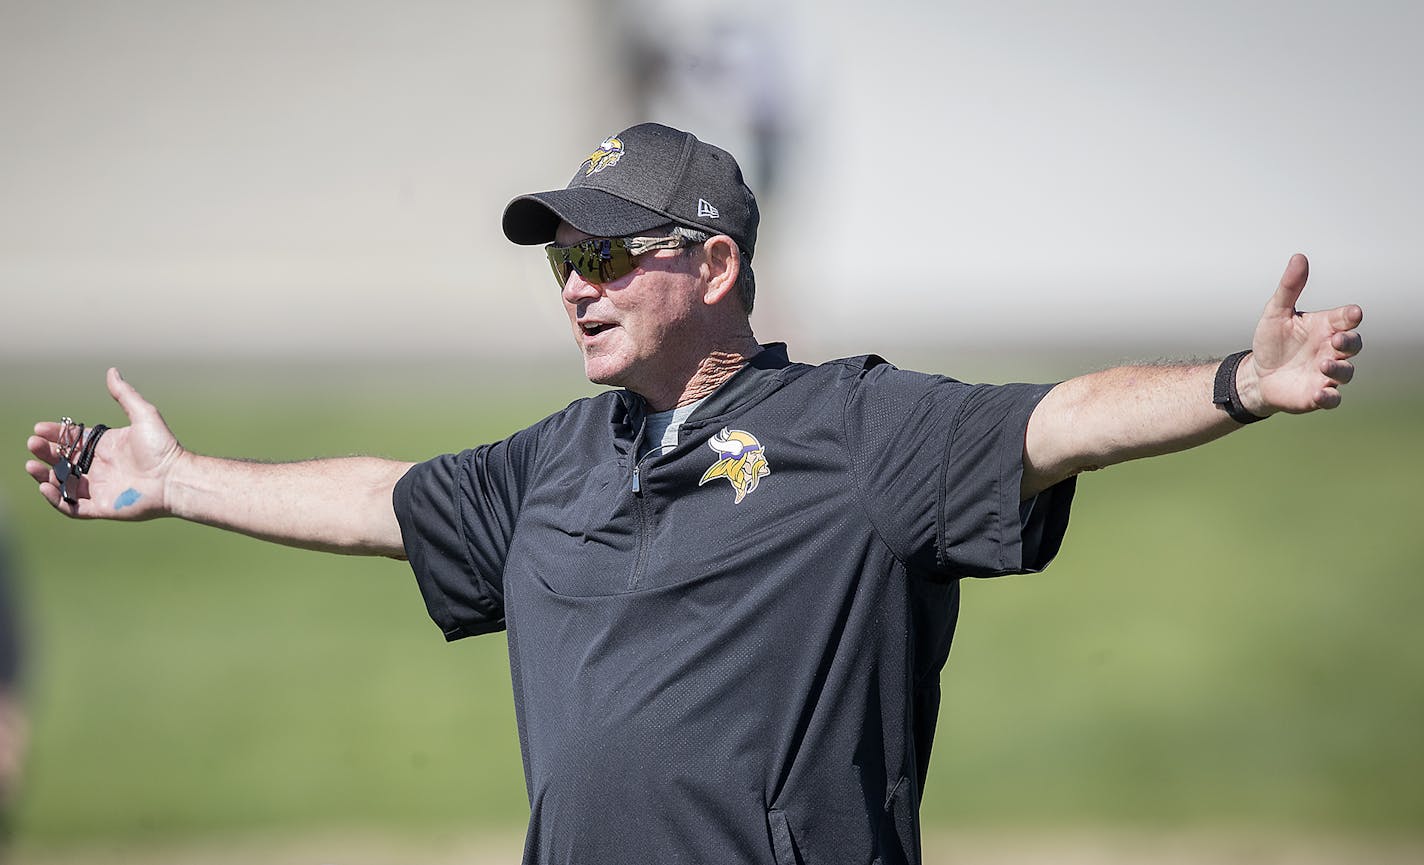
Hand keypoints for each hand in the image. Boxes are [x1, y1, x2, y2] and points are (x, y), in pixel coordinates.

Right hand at [25, 368, 184, 518]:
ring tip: (31, 466)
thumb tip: (112, 371)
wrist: (175, 478)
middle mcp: (101, 467)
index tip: (39, 428)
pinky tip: (45, 486)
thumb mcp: (143, 415)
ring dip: (44, 476)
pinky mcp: (101, 507)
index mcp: (107, 447)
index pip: (74, 441)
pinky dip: (56, 498)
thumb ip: (125, 395)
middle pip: (64, 461)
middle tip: (33, 444)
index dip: (56, 434)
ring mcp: (100, 488)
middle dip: (46, 452)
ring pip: (63, 483)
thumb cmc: (163, 447)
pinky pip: (71, 507)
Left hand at [1242, 254, 1362, 414]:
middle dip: (1349, 341)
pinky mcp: (1318, 395)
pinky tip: (1319, 393)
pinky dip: (1329, 397)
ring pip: (1346, 372)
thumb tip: (1299, 257)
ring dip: (1338, 368)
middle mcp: (1331, 349)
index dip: (1350, 316)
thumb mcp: (1275, 312)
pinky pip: (1332, 399)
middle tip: (1337, 339)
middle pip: (1353, 344)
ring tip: (1323, 363)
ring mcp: (1327, 373)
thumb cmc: (1272, 341)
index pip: (1345, 319)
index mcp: (1325, 327)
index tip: (1352, 313)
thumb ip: (1289, 288)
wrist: (1257, 374)